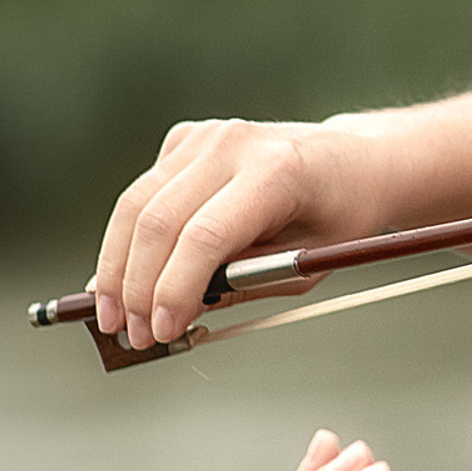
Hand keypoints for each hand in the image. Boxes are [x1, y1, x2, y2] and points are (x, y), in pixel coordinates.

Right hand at [94, 117, 380, 347]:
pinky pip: (143, 193)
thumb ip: (241, 286)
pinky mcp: (186, 138)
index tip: (162, 331)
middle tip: (133, 334)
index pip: (205, 236)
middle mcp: (234, 145)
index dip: (174, 289)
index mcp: (277, 171)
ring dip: (117, 268)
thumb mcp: (306, 265)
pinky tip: (136, 274)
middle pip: (158, 221)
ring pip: (135, 206)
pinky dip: (130, 238)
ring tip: (117, 317)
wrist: (354, 162)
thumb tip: (174, 312)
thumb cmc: (339, 214)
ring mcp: (206, 136)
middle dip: (137, 288)